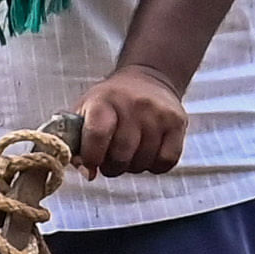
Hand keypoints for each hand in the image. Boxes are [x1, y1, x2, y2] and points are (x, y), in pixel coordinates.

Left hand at [76, 63, 190, 177]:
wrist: (148, 80)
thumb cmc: (110, 102)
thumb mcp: (86, 111)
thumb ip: (77, 143)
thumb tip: (89, 173)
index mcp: (104, 101)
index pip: (96, 134)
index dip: (91, 157)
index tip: (91, 162)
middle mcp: (133, 105)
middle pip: (121, 155)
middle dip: (112, 167)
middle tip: (111, 160)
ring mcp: (158, 114)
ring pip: (143, 162)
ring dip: (133, 167)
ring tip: (129, 153)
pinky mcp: (177, 123)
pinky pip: (165, 161)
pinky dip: (155, 166)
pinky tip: (148, 154)